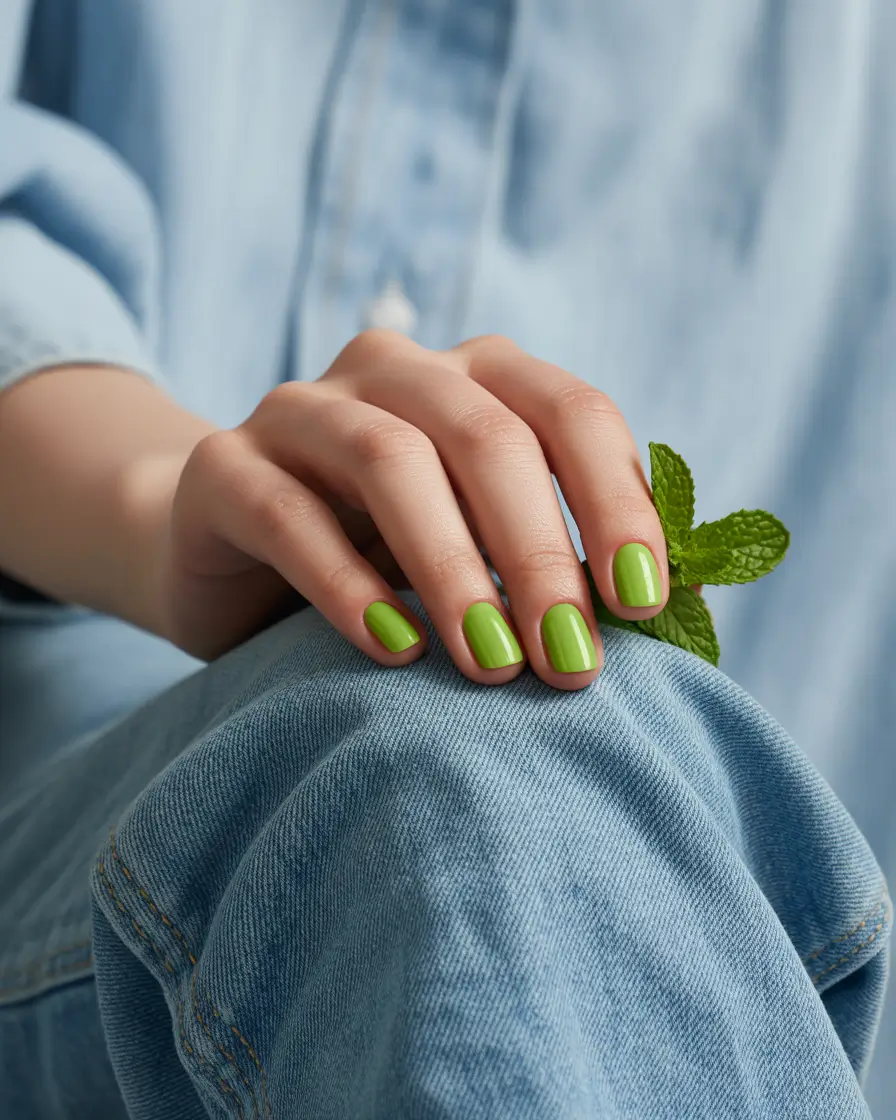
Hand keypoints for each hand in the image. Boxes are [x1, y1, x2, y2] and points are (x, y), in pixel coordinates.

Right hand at [158, 330, 668, 689]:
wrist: (232, 548)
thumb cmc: (385, 552)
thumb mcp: (484, 544)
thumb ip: (566, 554)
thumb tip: (684, 601)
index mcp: (477, 376)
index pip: (571, 412)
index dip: (617, 503)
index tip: (642, 606)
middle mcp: (394, 371)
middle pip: (487, 437)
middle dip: (541, 554)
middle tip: (571, 663)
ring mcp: (302, 409)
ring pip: (390, 461)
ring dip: (454, 571)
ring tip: (493, 665)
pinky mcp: (226, 467)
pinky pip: (288, 514)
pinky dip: (348, 587)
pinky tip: (396, 652)